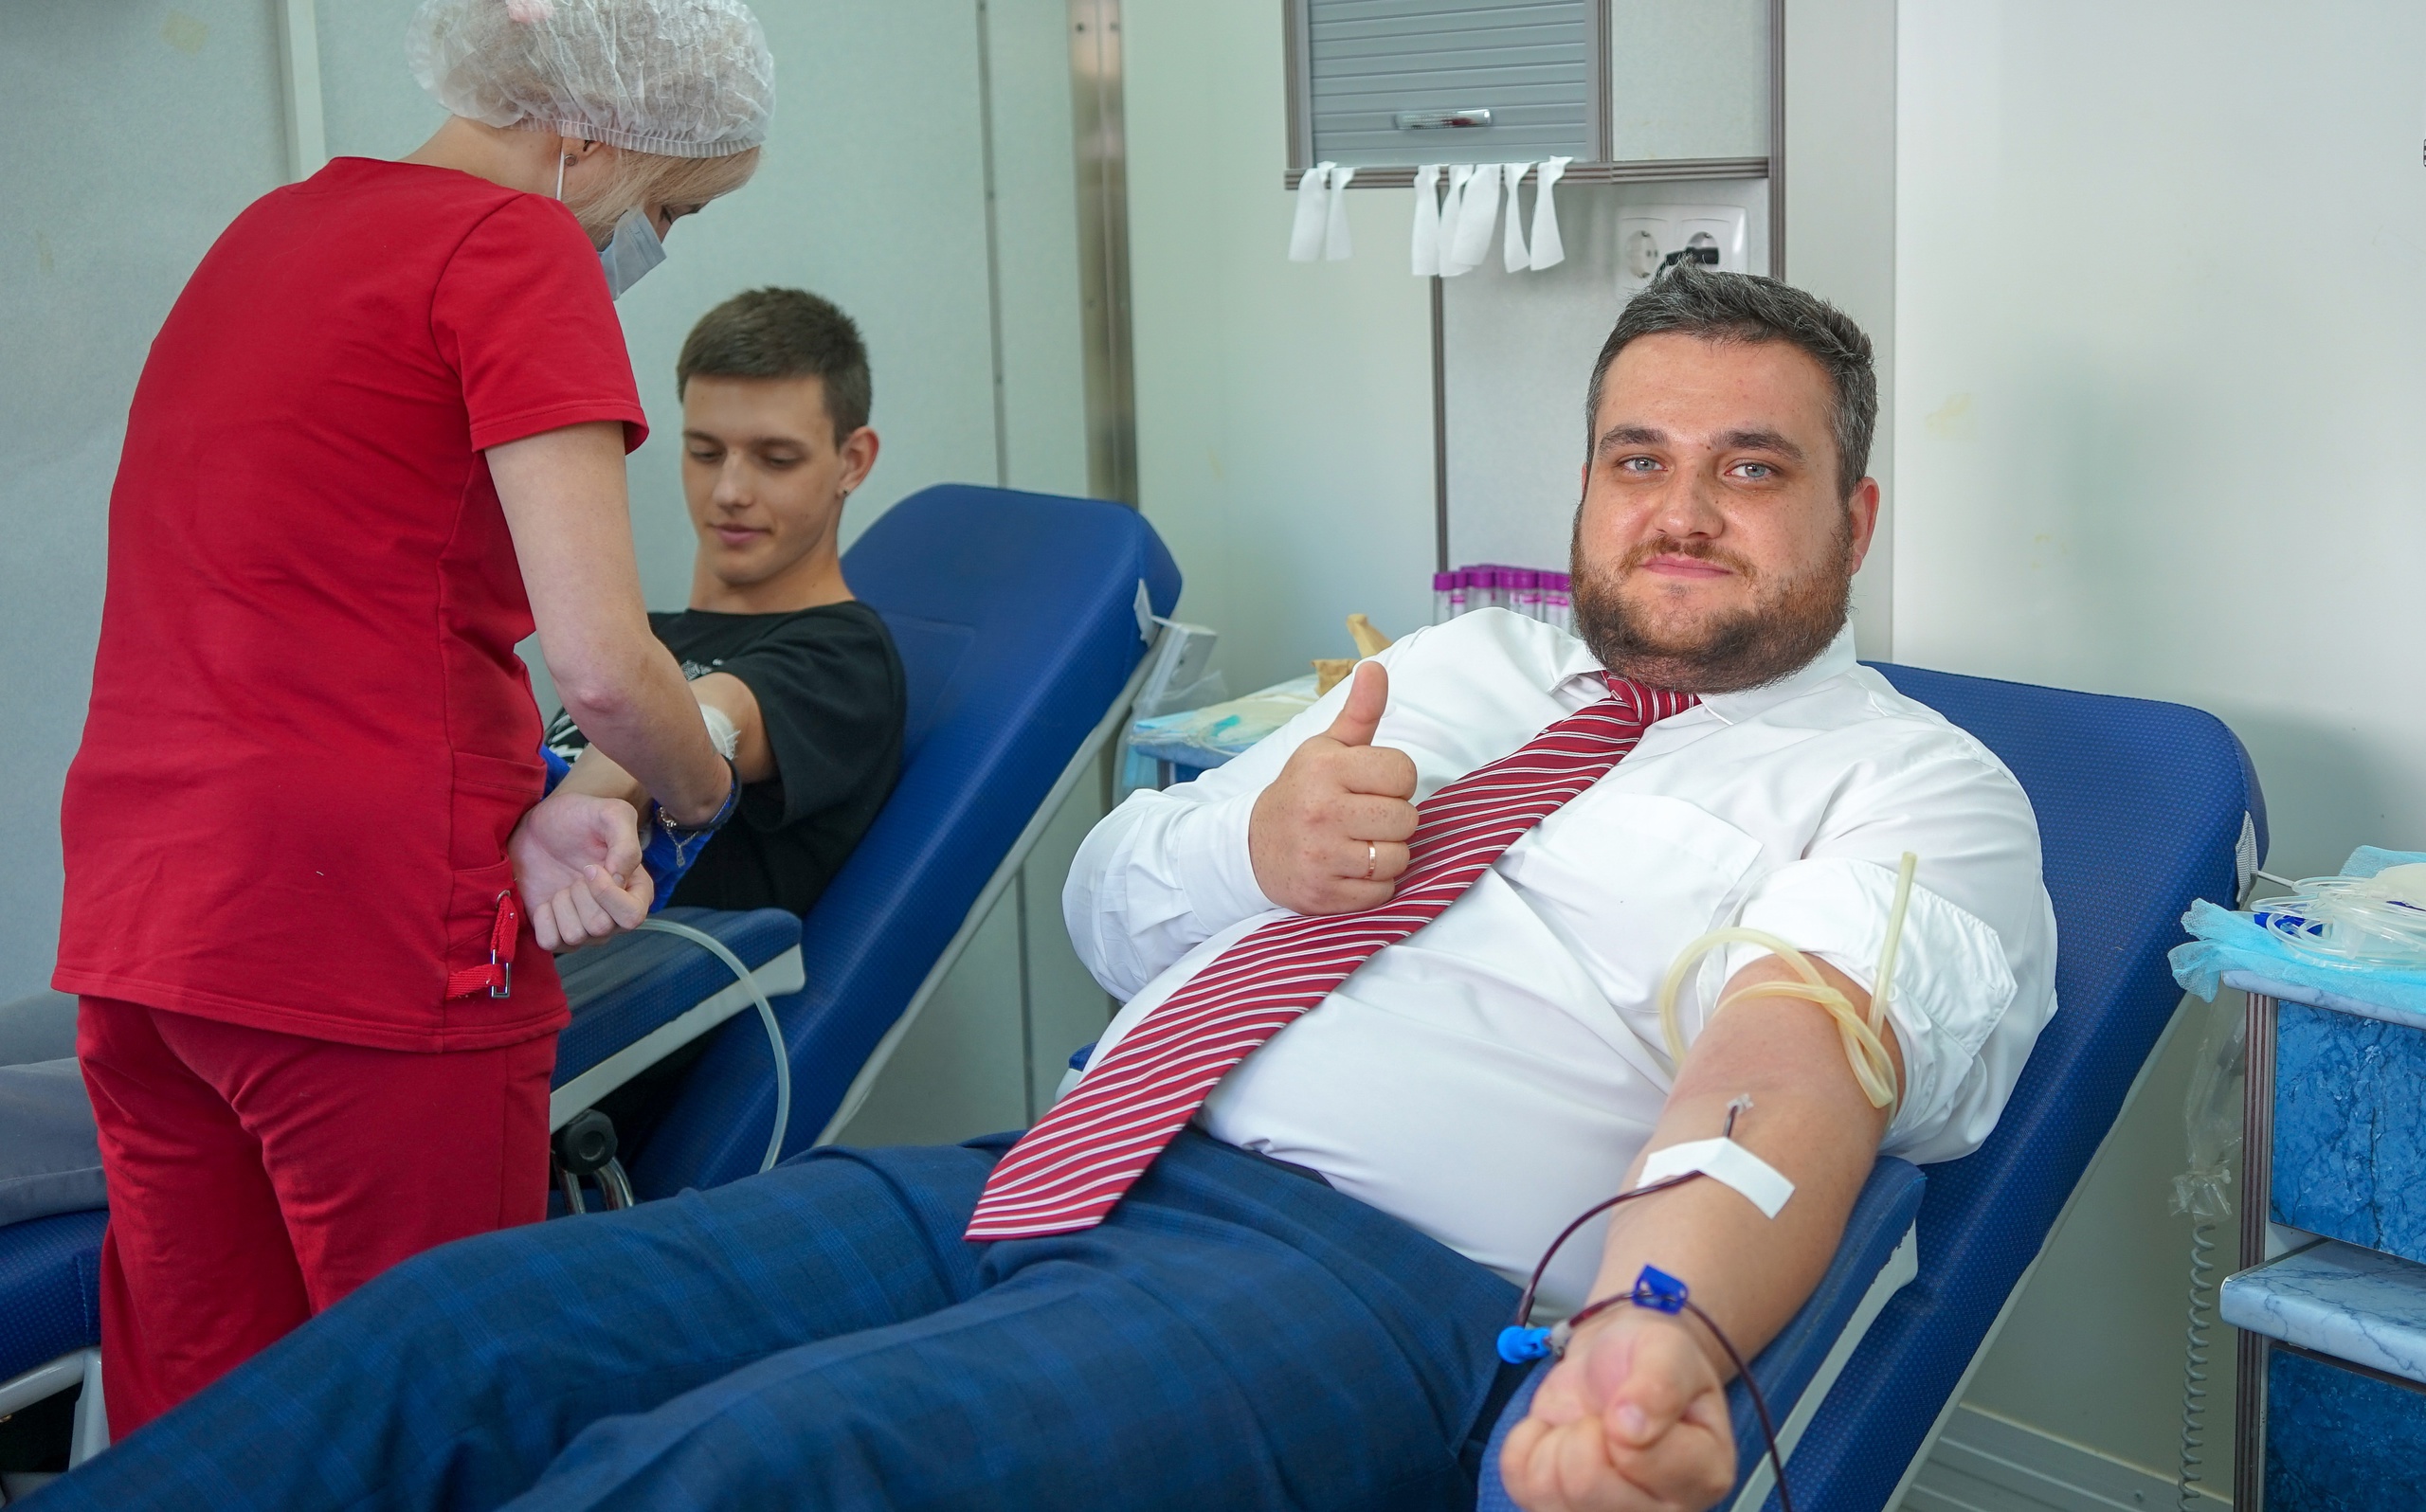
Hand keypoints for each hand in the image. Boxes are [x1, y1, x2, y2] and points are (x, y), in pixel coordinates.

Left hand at [508, 789, 653, 951]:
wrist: (540, 825)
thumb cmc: (578, 818)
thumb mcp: (610, 814)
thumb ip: (626, 843)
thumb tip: (620, 879)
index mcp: (636, 891)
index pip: (632, 916)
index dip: (607, 895)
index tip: (590, 867)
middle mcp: (614, 915)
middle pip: (600, 927)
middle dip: (580, 895)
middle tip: (577, 872)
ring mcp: (585, 926)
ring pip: (574, 936)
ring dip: (562, 905)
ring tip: (563, 883)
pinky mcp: (556, 931)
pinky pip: (550, 942)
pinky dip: (543, 919)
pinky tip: (547, 899)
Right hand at [1247, 661, 1418, 914]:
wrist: (1252, 848)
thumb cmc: (1300, 792)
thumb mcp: (1325, 747)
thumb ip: (1359, 711)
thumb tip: (1375, 667)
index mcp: (1326, 768)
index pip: (1403, 772)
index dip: (1395, 781)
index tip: (1373, 786)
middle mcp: (1322, 811)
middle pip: (1407, 819)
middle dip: (1393, 820)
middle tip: (1365, 817)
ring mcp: (1323, 856)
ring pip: (1398, 857)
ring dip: (1386, 854)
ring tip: (1359, 843)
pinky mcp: (1325, 895)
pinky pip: (1382, 891)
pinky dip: (1374, 884)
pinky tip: (1350, 868)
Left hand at [1500, 1307, 1735, 1511]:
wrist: (1614, 1357)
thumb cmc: (1650, 1356)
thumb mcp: (1668, 1349)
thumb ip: (1660, 1384)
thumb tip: (1631, 1427)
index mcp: (1702, 1475)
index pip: (1637, 1461)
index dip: (1618, 1421)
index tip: (1628, 1401)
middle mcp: (1661, 1510)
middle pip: (1585, 1489)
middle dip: (1581, 1433)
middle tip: (1603, 1416)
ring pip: (1547, 1496)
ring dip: (1553, 1442)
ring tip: (1584, 1426)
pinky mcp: (1560, 1508)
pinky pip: (1520, 1487)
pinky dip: (1527, 1448)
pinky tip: (1558, 1435)